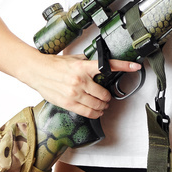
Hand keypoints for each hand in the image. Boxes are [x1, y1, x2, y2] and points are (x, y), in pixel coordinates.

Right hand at [27, 51, 142, 118]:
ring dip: (103, 106)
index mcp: (83, 67)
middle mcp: (80, 81)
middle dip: (108, 97)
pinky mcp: (68, 103)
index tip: (135, 66)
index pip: (108, 66)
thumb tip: (100, 65)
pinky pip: (88, 112)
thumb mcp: (74, 59)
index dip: (124, 66)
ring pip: (98, 105)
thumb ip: (88, 63)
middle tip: (108, 97)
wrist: (37, 71)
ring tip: (103, 105)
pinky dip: (95, 113)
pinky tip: (96, 111)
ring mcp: (75, 94)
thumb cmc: (54, 64)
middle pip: (104, 94)